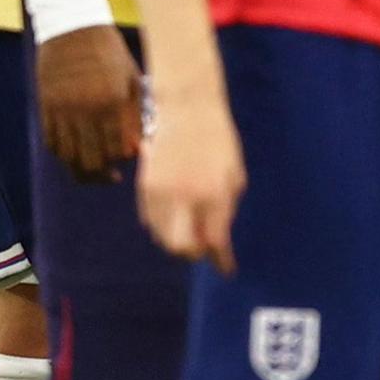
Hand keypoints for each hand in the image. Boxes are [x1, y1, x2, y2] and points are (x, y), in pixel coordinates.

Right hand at [38, 25, 143, 181]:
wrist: (71, 25)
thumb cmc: (109, 52)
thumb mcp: (131, 79)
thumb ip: (136, 117)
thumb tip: (136, 151)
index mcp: (112, 100)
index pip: (117, 149)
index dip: (123, 159)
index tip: (127, 157)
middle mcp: (86, 108)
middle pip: (91, 161)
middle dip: (102, 173)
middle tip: (110, 174)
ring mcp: (62, 108)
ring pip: (68, 157)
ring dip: (81, 166)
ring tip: (91, 164)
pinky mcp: (45, 105)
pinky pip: (51, 142)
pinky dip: (62, 153)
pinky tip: (73, 150)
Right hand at [138, 96, 244, 273]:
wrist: (186, 110)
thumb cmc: (219, 142)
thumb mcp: (234, 176)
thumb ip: (226, 209)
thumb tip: (217, 237)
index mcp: (214, 195)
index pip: (215, 242)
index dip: (221, 261)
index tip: (227, 270)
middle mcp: (185, 198)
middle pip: (182, 247)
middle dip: (194, 253)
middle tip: (203, 248)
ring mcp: (161, 192)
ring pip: (162, 236)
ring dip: (176, 240)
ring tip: (188, 230)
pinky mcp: (145, 185)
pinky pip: (149, 219)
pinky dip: (161, 225)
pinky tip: (172, 216)